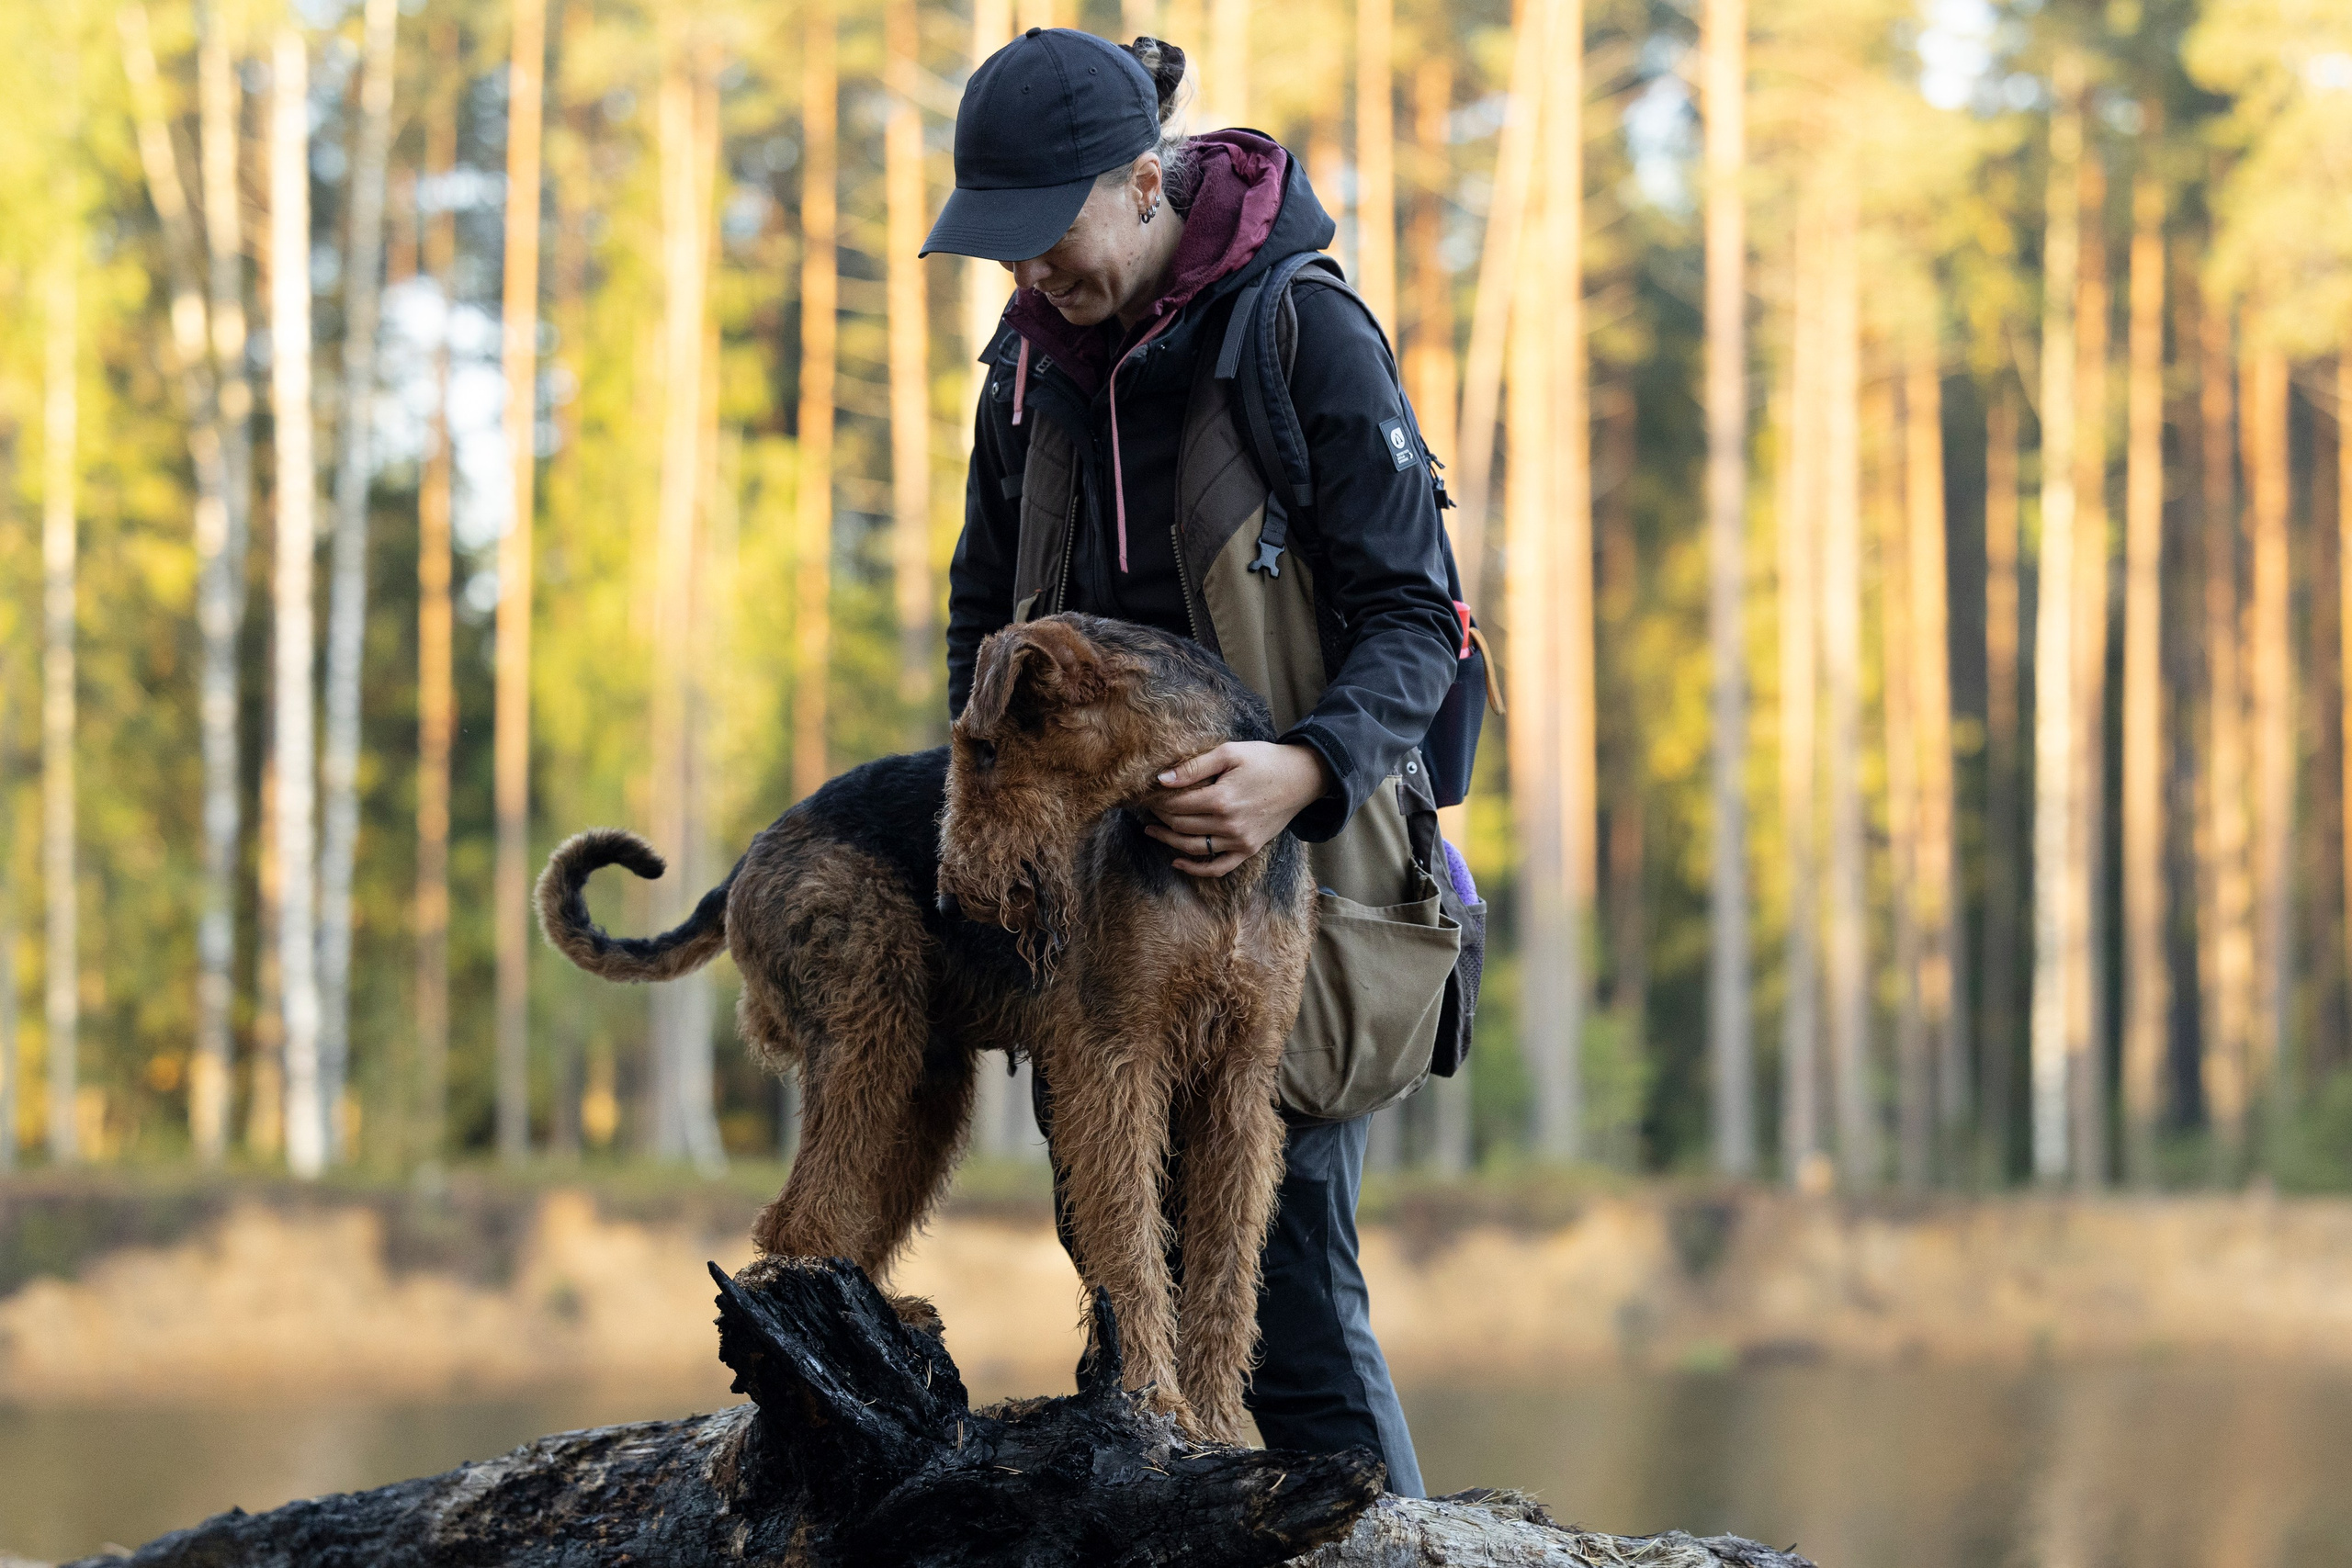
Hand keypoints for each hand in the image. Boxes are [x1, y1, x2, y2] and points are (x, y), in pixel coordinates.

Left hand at [1145, 741, 1332, 878]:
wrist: (1300, 778)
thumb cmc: (1264, 761)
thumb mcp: (1229, 753)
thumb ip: (1194, 767)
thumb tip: (1162, 779)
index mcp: (1221, 798)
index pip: (1176, 805)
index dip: (1157, 801)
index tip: (1148, 795)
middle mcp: (1229, 824)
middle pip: (1181, 826)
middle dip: (1159, 818)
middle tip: (1146, 810)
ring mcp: (1239, 841)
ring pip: (1192, 847)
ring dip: (1168, 840)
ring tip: (1151, 831)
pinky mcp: (1248, 849)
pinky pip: (1217, 867)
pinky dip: (1195, 869)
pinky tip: (1177, 861)